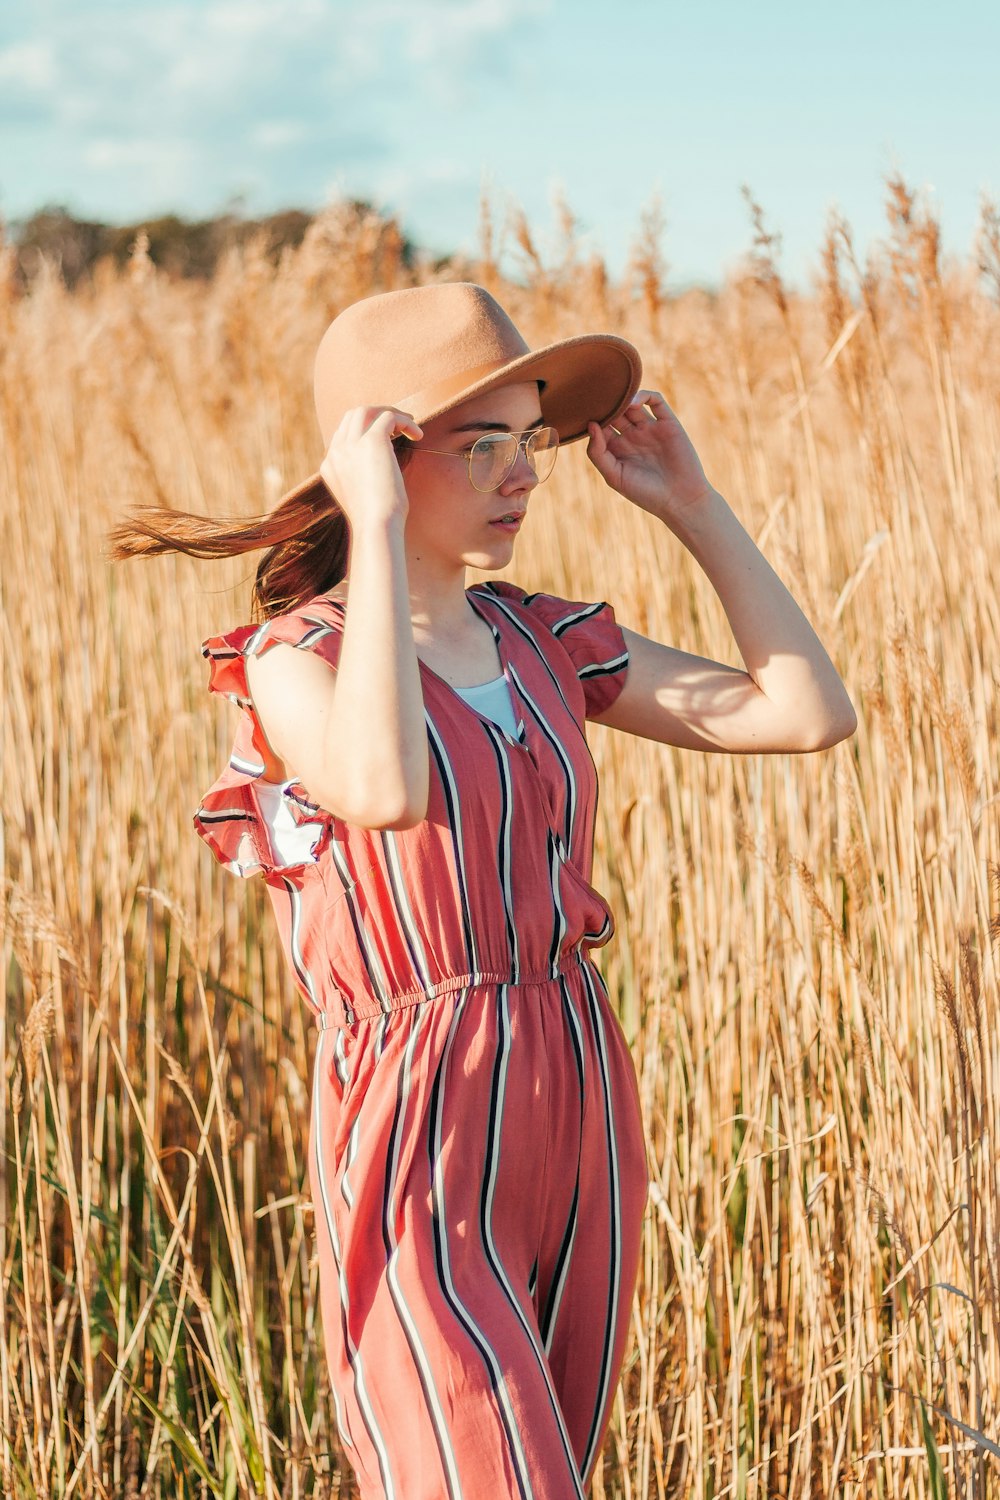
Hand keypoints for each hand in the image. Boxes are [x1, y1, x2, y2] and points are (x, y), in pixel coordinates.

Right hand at [319, 405, 422, 531]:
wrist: (376, 528)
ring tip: (410, 425)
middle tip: (398, 426)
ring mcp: (351, 445)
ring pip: (367, 410)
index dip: (366, 431)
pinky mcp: (372, 441)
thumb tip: (382, 470)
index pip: (343, 435)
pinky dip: (405, 421)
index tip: (389, 440)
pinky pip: (389, 417)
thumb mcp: (362, 497)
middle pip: (352, 416)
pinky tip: (418, 434)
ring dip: (390, 413)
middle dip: (376, 415)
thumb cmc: (377, 522)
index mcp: (330, 466)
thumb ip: (363, 479)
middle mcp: (336, 452)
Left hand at [586, 390, 714, 521]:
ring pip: (633, 403)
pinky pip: (656, 401)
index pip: (600, 426)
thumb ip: (598, 453)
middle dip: (606, 405)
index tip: (584, 415)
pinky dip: (644, 396)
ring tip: (615, 400)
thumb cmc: (645, 493)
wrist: (680, 499)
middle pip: (615, 412)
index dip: (593, 419)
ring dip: (623, 398)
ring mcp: (650, 428)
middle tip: (598, 399)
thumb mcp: (614, 476)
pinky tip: (633, 403)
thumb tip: (591, 425)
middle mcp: (633, 437)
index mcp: (618, 449)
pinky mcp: (668, 423)